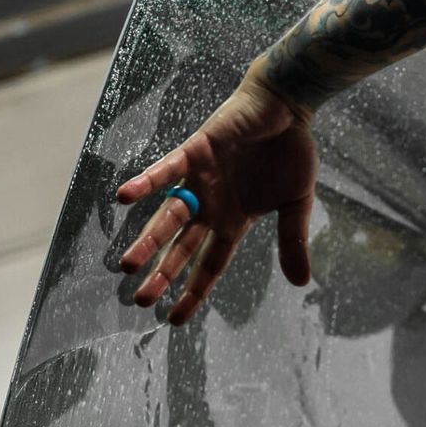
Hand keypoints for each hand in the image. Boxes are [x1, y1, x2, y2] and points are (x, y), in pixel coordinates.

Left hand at [116, 70, 315, 323]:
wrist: (287, 107)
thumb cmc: (291, 152)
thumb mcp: (297, 203)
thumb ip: (293, 240)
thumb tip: (302, 284)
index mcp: (234, 221)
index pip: (209, 265)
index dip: (192, 292)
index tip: (172, 320)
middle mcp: (211, 206)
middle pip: (181, 248)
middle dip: (162, 274)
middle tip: (139, 301)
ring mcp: (200, 181)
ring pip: (168, 217)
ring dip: (147, 239)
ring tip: (127, 265)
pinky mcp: (194, 152)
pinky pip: (165, 170)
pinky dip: (145, 183)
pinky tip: (124, 197)